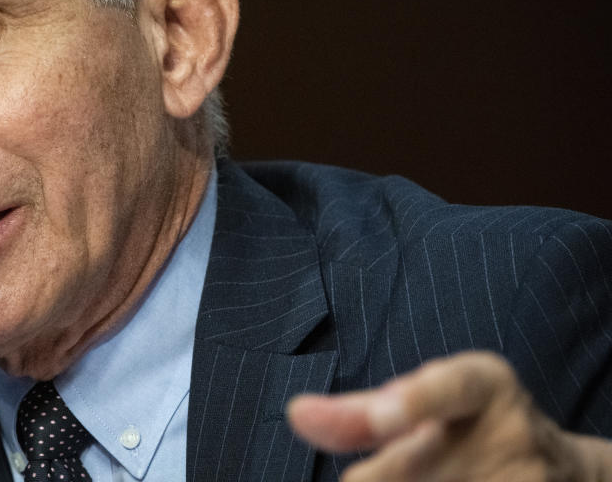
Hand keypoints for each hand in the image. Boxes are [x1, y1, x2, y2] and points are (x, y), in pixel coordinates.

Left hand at [286, 351, 611, 480]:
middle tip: (366, 473)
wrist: (562, 474)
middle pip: (415, 465)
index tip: (382, 416)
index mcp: (483, 385)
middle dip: (378, 476)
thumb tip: (295, 413)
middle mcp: (513, 432)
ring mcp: (526, 480)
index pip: (454, 385)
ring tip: (426, 473)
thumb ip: (358, 413)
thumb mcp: (424, 404)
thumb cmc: (467, 428)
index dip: (416, 400)